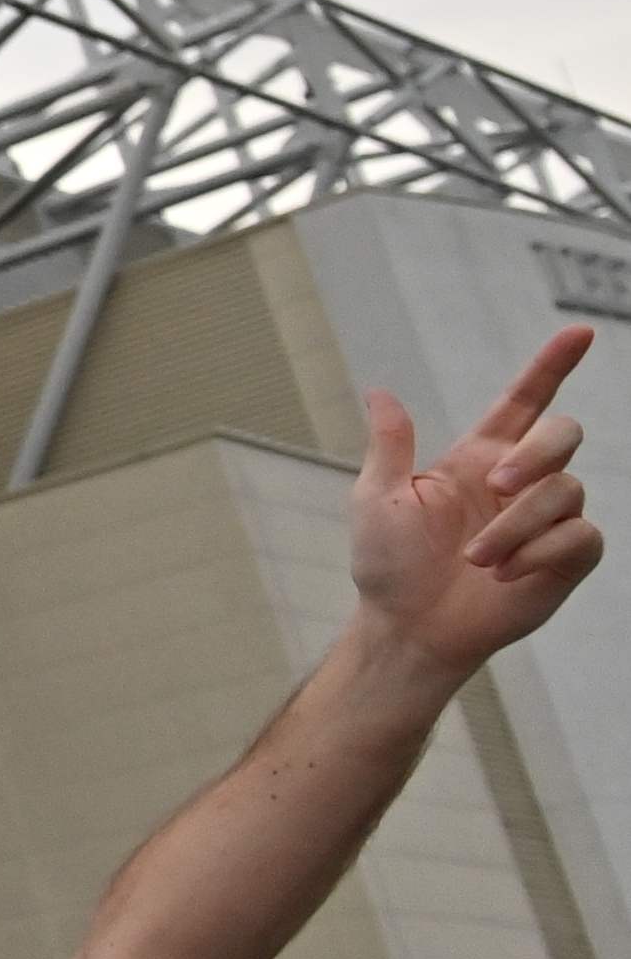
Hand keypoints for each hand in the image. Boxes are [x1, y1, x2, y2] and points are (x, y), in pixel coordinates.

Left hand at [349, 328, 597, 674]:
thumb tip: (379, 391)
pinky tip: (505, 574)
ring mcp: (546, 519)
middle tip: (497, 484)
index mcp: (478, 458)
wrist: (408, 626)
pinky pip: (580, 536)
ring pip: (566, 491)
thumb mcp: (378, 499)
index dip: (552, 365)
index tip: (580, 332)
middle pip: (563, 432)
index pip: (524, 401)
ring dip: (515, 526)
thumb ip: (390, 445)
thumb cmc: (389, 565)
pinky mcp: (566, 558)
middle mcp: (519, 482)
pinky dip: (539, 553)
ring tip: (477, 559)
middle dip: (537, 453)